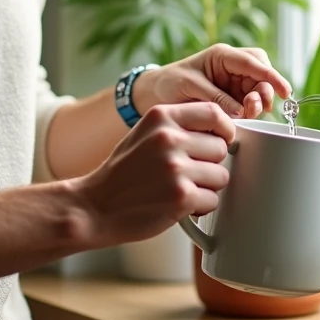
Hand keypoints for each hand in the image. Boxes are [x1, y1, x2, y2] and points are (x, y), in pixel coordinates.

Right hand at [75, 102, 234, 244]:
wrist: (95, 206)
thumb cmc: (123, 173)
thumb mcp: (145, 133)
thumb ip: (179, 127)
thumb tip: (222, 130)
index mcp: (161, 116)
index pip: (214, 112)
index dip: (224, 129)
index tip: (222, 141)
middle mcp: (169, 138)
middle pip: (221, 147)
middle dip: (211, 164)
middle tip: (188, 173)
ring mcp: (175, 167)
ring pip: (221, 175)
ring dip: (207, 187)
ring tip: (180, 189)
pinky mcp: (181, 196)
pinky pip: (213, 200)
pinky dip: (200, 207)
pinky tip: (178, 205)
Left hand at [135, 43, 292, 119]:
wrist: (154, 95)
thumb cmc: (169, 83)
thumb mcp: (190, 86)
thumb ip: (216, 98)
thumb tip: (240, 113)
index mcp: (222, 56)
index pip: (254, 62)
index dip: (271, 76)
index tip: (285, 90)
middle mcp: (232, 68)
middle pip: (262, 74)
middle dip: (265, 90)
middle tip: (256, 107)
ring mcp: (234, 84)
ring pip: (259, 90)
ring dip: (259, 102)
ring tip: (248, 113)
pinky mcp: (232, 100)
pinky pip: (249, 104)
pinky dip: (251, 111)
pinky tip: (244, 118)